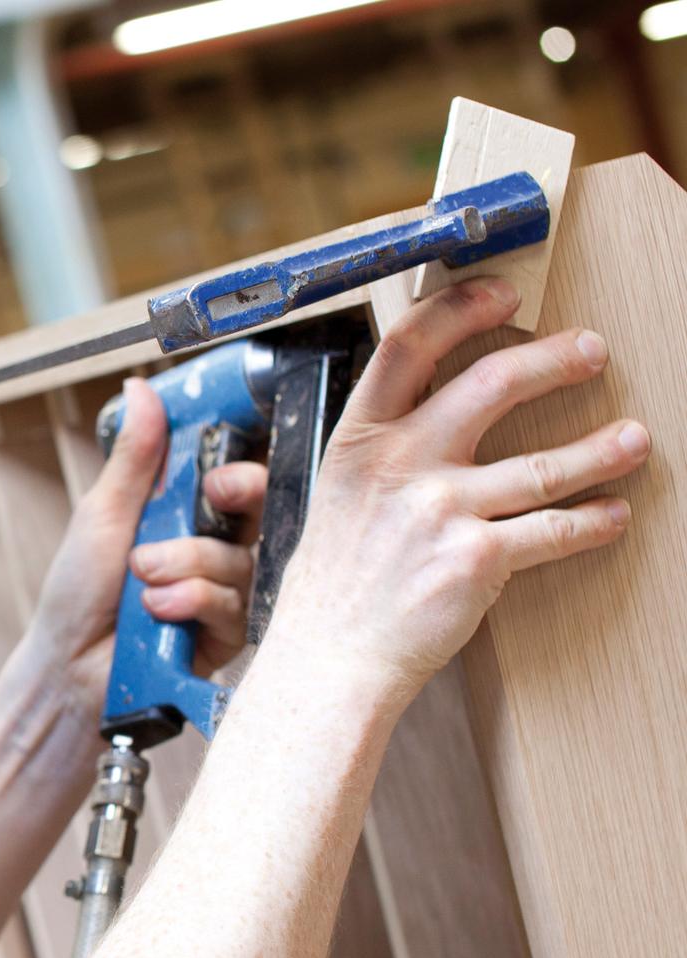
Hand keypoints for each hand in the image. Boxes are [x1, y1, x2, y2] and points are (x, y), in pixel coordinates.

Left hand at [27, 377, 266, 699]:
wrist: (69, 667)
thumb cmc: (78, 593)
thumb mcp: (103, 513)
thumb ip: (134, 457)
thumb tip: (140, 390)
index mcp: (184, 513)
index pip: (233, 476)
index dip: (239, 463)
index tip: (222, 462)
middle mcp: (212, 549)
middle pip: (258, 510)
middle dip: (237, 497)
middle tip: (210, 497)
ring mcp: (224, 592)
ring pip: (240, 559)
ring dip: (186, 563)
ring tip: (141, 580)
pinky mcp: (229, 636)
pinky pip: (235, 605)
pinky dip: (192, 602)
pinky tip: (159, 611)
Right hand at [270, 277, 647, 703]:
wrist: (330, 656)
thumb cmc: (335, 583)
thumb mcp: (338, 495)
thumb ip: (382, 448)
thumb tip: (433, 407)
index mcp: (358, 441)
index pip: (407, 347)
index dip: (459, 309)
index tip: (501, 294)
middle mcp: (400, 466)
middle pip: (490, 383)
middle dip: (554, 359)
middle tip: (590, 350)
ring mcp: (439, 512)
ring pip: (544, 465)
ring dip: (602, 448)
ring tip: (633, 439)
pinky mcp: (477, 560)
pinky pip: (554, 532)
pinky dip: (593, 522)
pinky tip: (612, 514)